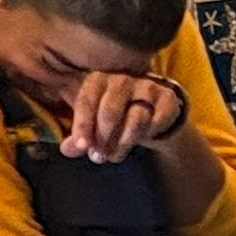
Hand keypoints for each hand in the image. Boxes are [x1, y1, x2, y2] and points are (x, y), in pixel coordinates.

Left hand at [57, 69, 187, 162]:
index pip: (86, 101)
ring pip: (136, 119)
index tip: (82, 147)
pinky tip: (144, 138)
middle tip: (99, 157)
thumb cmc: (115, 118)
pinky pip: (157, 121)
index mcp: (98, 79)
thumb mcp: (93, 126)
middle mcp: (122, 79)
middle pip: (110, 112)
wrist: (151, 114)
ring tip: (115, 155)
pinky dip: (150, 134)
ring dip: (124, 143)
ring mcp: (146, 86)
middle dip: (103, 139)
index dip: (83, 126)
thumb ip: (79, 138)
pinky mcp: (167, 97)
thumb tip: (68, 149)